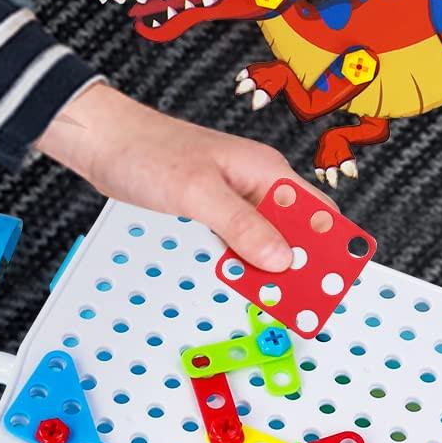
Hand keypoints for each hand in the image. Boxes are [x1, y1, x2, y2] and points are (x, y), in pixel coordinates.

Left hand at [38, 80, 334, 271]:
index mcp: (265, 172)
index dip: (333, 244)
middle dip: (301, 263)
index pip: (318, 212)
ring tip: (273, 297)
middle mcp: (256, 184)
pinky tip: (241, 279)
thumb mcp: (199, 193)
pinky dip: (242, 260)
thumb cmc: (148, 152)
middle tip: (300, 299)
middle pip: (295, 230)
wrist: (105, 143)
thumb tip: (280, 257)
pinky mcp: (211, 210)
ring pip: (266, 239)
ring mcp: (233, 198)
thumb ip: (241, 225)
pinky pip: (238, 241)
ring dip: (269, 266)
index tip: (336, 277)